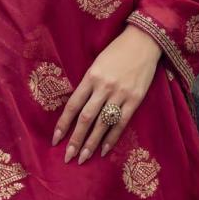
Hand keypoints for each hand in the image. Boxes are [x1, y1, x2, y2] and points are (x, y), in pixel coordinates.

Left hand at [51, 24, 162, 162]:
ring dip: (91, 143)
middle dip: (75, 140)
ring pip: (102, 124)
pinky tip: (104, 150)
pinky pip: (120, 123)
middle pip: (85, 118)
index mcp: (91, 76)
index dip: (63, 123)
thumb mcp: (97, 63)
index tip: (55, 139)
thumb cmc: (117, 51)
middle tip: (67, 157)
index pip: (73, 104)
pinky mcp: (134, 100)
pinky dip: (111, 138)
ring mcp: (120, 94)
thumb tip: (77, 107)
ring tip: (83, 158)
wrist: (143, 42)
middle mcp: (103, 87)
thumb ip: (88, 84)